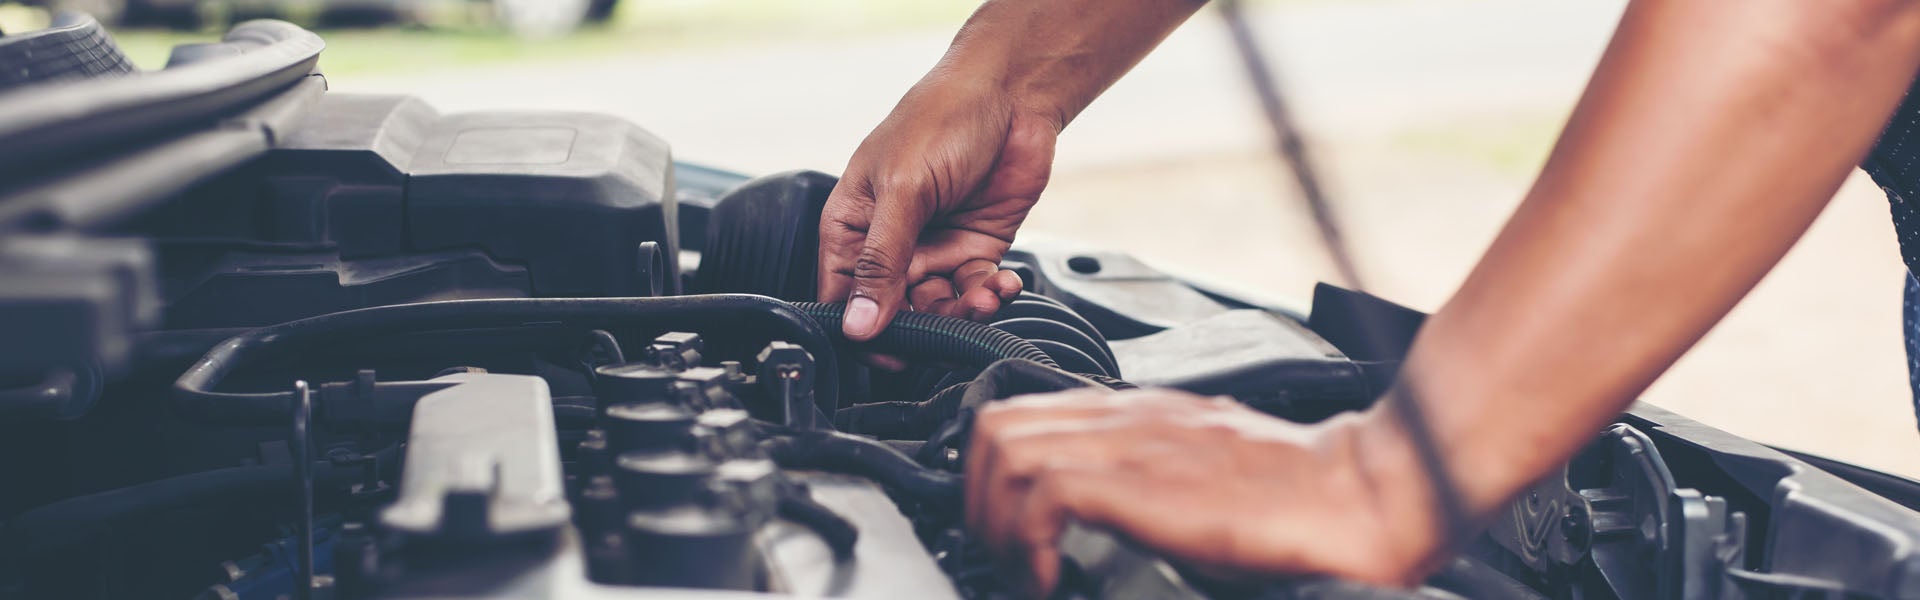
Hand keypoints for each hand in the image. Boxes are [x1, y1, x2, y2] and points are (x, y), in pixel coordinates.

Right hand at [816, 71, 1051, 343]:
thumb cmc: (941, 119)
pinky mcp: (974, 249)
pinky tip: (1002, 284)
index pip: (842, 296)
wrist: (1011, 94)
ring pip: (938, 309)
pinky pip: (975, 291)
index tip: (887, 351)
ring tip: (983, 298)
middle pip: (892, 311)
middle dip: (922, 325)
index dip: (861, 329)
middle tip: (944, 327)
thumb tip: (857, 324)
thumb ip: (881, 261)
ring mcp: (933, 247)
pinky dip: (990, 297)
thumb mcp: (903, 190)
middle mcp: (889, 243)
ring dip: (962, 313)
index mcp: (852, 225)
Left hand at [966, 388, 1440, 595]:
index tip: (1006, 533)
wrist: (1356, 491)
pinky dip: (1027, 538)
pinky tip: (1049, 574)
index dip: (991, 477)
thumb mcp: (1199, 473)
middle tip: (1001, 553)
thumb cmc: (1294, 492)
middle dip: (976, 498)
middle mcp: (1125, 415)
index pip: (1022, 414)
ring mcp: (1130, 443)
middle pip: (995, 424)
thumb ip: (1146, 479)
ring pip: (1004, 449)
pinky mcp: (1142, 480)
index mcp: (1137, 411)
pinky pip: (1043, 490)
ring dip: (994, 520)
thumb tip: (1101, 518)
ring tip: (1021, 567)